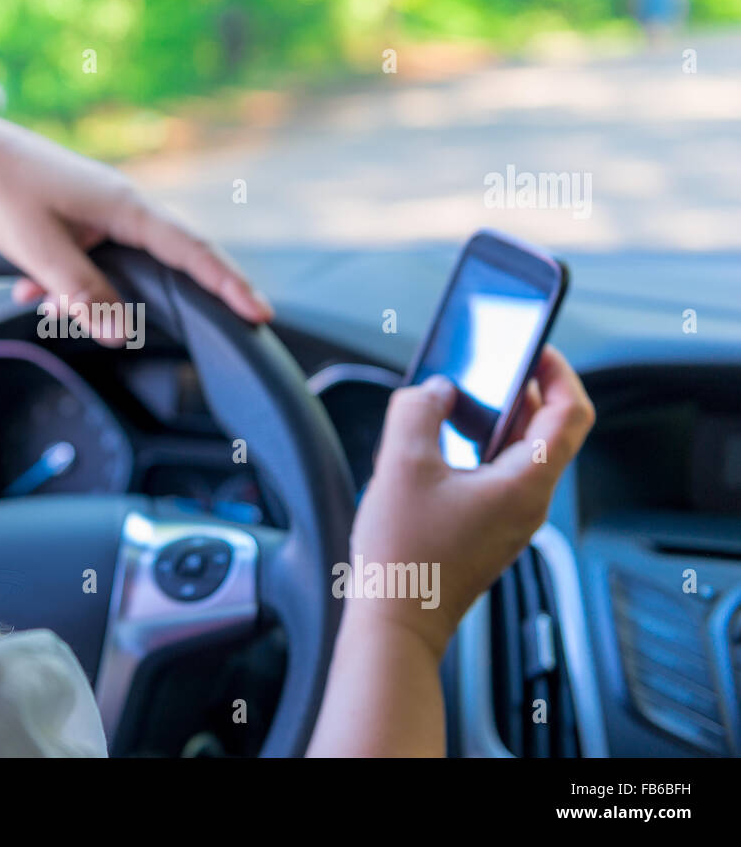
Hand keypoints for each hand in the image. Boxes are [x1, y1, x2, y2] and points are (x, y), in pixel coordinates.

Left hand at [0, 113, 272, 343]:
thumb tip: (118, 333)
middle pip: (175, 258)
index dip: (227, 282)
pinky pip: (96, 262)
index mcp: (125, 206)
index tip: (259, 312)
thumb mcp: (39, 249)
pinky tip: (27, 288)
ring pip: (125, 267)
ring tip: (45, 299)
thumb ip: (80, 292)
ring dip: (95, 295)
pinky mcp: (84, 222)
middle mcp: (124, 208)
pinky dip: (69, 284)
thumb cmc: (2, 191)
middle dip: (193, 293)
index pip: (191, 250)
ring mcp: (106, 214)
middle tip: (236, 321)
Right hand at [347, 346, 595, 656]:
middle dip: (518, 391)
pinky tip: (437, 446)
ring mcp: (510, 520)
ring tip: (452, 401)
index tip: (534, 346)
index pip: (572, 413)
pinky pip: (496, 477)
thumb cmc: (404, 556)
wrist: (395, 622)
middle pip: (547, 431)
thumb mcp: (401, 464)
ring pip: (519, 454)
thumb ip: (418, 409)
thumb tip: (435, 389)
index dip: (558, 371)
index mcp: (525, 483)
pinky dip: (477, 449)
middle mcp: (529, 502)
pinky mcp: (488, 531)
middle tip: (485, 366)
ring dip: (493, 420)